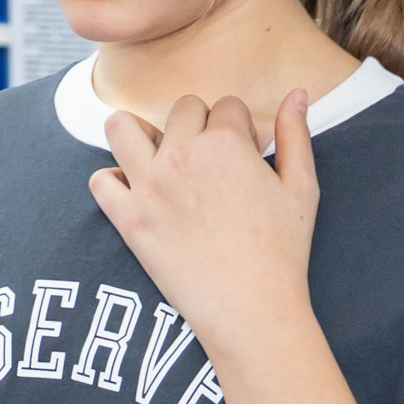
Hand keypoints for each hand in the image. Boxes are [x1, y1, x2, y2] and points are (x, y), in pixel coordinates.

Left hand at [91, 92, 318, 343]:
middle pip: (181, 110)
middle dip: (198, 127)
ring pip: (121, 127)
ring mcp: (149, 186)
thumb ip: (296, 135)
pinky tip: (137, 193)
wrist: (251, 310)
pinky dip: (113, 182)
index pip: (225, 106)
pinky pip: (100, 181)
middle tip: (211, 163)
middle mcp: (183, 155)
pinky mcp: (128, 219)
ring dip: (138, 133)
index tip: (245, 156)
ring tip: (159, 156)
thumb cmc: (282, 252)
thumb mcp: (302, 188)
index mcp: (226, 142)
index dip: (239, 130)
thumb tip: (297, 93)